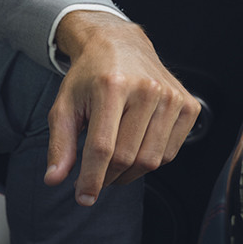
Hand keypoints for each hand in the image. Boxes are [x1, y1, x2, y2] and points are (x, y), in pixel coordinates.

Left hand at [48, 12, 199, 204]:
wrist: (120, 45)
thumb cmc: (88, 77)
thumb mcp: (64, 105)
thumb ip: (60, 144)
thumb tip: (54, 180)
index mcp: (111, 87)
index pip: (102, 147)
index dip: (91, 178)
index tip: (83, 197)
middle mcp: (146, 90)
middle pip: (128, 157)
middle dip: (107, 177)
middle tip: (94, 180)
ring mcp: (171, 98)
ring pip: (152, 160)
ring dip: (129, 174)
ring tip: (112, 167)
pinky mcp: (188, 106)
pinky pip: (170, 151)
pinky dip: (151, 161)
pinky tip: (135, 150)